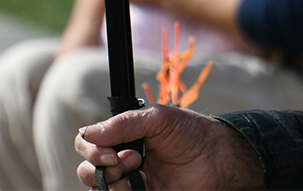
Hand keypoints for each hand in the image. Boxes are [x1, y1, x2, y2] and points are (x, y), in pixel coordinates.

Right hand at [75, 104, 262, 189]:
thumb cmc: (190, 132)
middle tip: (134, 160)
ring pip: (98, 190)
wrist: (216, 158)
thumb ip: (124, 123)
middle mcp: (121, 160)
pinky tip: (140, 186)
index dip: (91, 149)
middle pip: (86, 170)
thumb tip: (88, 133)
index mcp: (122, 137)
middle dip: (103, 167)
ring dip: (113, 183)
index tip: (110, 151)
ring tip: (139, 173)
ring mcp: (130, 182)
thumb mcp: (158, 118)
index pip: (87, 143)